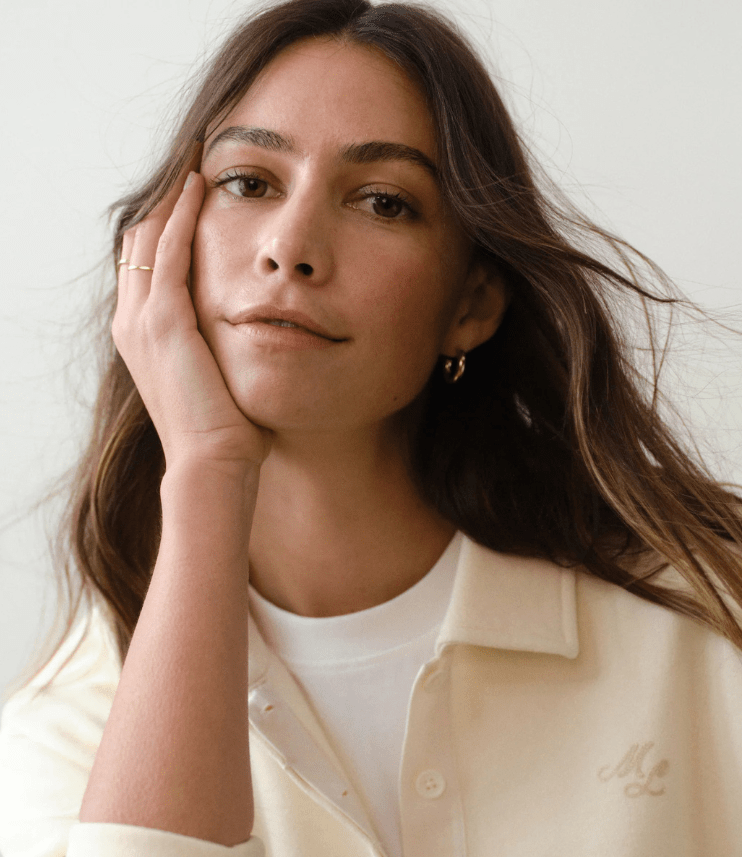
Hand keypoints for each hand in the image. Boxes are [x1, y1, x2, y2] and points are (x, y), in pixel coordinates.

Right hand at [112, 167, 272, 472]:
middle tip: (198, 163)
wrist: (213, 466)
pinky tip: (204, 187)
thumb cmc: (228, 436)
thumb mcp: (222, 380)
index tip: (199, 193)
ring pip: (150, 235)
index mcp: (142, 336)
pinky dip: (183, 214)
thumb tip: (266, 337)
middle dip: (168, 200)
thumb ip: (227, 349)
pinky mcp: (163, 321)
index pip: (148, 263)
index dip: (169, 224)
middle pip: (140, 240)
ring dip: (174, 195)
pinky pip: (169, 249)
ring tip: (201, 161)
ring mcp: (142, 320)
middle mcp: (131, 323)